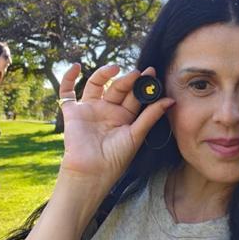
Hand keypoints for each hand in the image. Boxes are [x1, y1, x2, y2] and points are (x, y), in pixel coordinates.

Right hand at [57, 63, 174, 192]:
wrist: (92, 172)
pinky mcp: (73, 111)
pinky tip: (76, 67)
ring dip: (104, 73)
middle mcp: (108, 110)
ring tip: (115, 68)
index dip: (142, 83)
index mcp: (124, 116)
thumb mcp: (137, 134)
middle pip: (118, 88)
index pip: (135, 95)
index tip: (151, 72)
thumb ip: (151, 116)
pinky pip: (67, 91)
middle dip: (128, 79)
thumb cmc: (116, 158)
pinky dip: (68, 78)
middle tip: (138, 73)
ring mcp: (90, 109)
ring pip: (96, 84)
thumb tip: (171, 100)